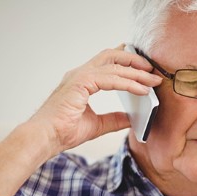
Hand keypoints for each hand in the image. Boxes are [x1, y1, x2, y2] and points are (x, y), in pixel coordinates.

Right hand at [28, 44, 161, 156]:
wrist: (44, 139)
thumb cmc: (63, 132)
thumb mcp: (97, 125)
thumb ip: (114, 119)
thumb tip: (132, 119)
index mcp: (81, 81)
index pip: (106, 62)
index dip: (126, 60)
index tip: (143, 65)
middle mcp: (79, 74)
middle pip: (111, 56)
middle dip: (134, 60)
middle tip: (152, 69)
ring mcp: (79, 77)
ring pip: (114, 66)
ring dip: (136, 73)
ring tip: (152, 80)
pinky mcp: (80, 83)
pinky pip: (110, 79)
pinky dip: (128, 83)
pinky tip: (142, 90)